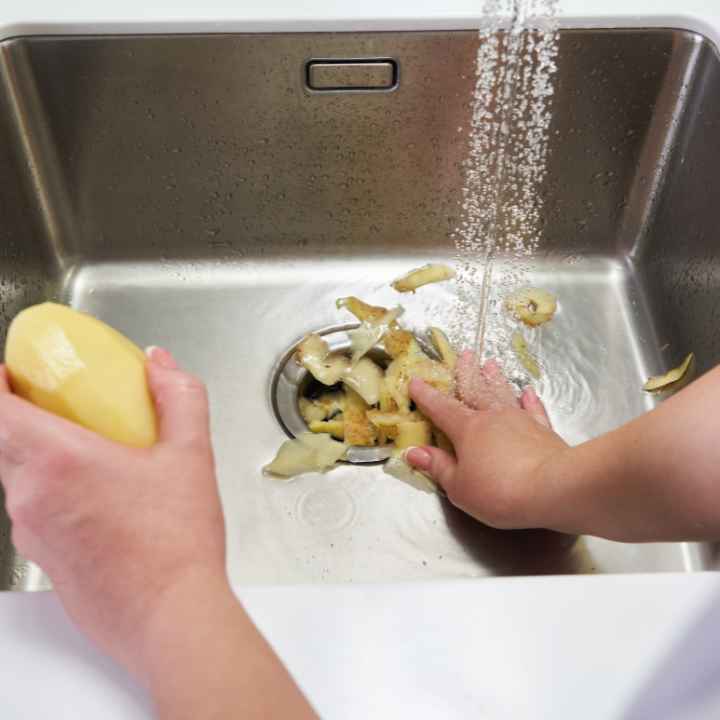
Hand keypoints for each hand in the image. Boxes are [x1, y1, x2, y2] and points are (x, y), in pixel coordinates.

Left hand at [0, 348, 224, 673]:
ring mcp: (30, 531)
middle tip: (56, 404)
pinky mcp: (42, 558)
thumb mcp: (192, 455)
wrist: (171, 616)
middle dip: (19, 415)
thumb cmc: (176, 544)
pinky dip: (49, 490)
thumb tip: (160, 364)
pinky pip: (30, 509)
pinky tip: (97, 497)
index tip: (12, 372)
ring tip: (86, 451)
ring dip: (37, 455)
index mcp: (59, 460)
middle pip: (0, 441)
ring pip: (15, 477)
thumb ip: (178, 397)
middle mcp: (31, 495)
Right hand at [406, 351, 568, 529]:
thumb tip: (414, 451)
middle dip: (467, 373)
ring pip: (503, 394)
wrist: (553, 490)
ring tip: (491, 364)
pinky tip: (528, 392)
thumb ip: (438, 467)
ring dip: (496, 379)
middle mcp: (493, 418)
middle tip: (465, 355)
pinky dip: (531, 401)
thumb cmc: (499, 491)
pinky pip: (534, 410)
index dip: (426, 396)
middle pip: (476, 390)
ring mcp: (520, 421)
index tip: (416, 382)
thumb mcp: (459, 487)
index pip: (441, 408)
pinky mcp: (544, 431)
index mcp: (467, 429)